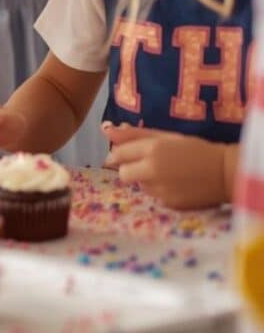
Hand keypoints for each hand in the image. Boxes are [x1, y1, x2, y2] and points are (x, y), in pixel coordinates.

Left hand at [103, 125, 228, 209]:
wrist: (225, 173)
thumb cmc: (196, 149)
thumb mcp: (167, 136)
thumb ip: (135, 134)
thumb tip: (106, 129)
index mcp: (152, 149)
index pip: (118, 154)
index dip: (120, 154)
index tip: (125, 154)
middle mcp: (152, 170)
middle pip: (123, 173)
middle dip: (130, 168)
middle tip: (147, 164)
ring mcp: (159, 189)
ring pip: (139, 185)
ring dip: (146, 179)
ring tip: (167, 173)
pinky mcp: (167, 203)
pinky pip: (153, 196)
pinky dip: (159, 190)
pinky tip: (175, 184)